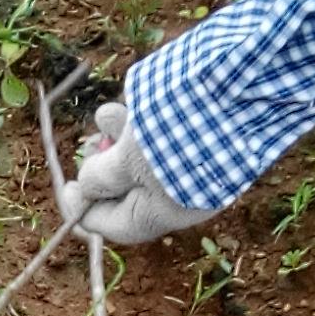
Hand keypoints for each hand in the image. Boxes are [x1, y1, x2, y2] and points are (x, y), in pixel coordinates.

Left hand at [57, 103, 200, 247]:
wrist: (247, 89)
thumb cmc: (184, 131)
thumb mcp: (132, 157)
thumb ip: (105, 175)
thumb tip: (87, 185)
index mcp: (166, 213)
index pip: (116, 226)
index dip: (85, 210)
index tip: (67, 187)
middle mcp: (183, 195)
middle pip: (130, 190)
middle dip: (104, 166)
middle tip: (90, 143)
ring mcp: (198, 164)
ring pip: (147, 158)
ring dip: (121, 138)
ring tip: (108, 114)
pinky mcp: (207, 134)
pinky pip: (167, 137)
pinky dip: (146, 123)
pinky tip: (136, 101)